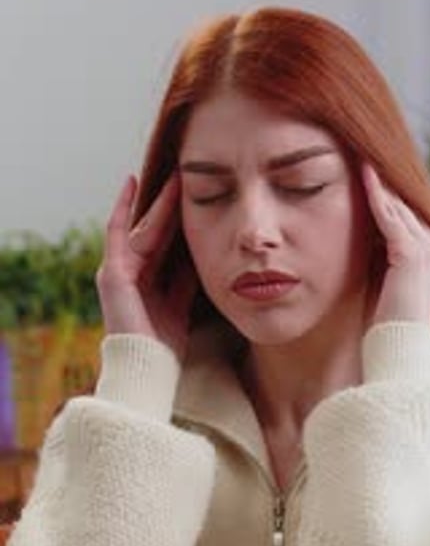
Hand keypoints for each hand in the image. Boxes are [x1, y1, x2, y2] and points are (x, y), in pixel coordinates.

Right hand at [96, 174, 196, 360]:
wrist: (148, 368)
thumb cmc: (165, 347)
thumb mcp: (182, 306)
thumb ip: (186, 281)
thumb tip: (202, 255)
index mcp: (149, 284)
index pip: (166, 245)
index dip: (180, 222)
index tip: (198, 199)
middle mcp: (132, 275)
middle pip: (156, 232)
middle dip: (172, 206)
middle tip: (189, 177)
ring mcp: (118, 272)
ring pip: (144, 229)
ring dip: (159, 203)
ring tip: (176, 176)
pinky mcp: (112, 273)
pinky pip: (118, 233)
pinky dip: (124, 208)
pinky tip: (131, 183)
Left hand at [362, 163, 429, 326]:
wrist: (395, 349)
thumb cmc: (383, 321)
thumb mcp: (380, 279)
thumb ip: (375, 255)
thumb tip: (356, 235)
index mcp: (427, 250)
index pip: (402, 209)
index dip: (381, 188)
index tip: (359, 163)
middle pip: (401, 200)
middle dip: (378, 176)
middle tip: (356, 147)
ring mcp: (426, 248)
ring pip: (397, 202)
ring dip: (377, 178)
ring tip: (357, 151)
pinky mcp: (411, 254)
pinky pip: (390, 217)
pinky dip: (376, 195)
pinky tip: (362, 174)